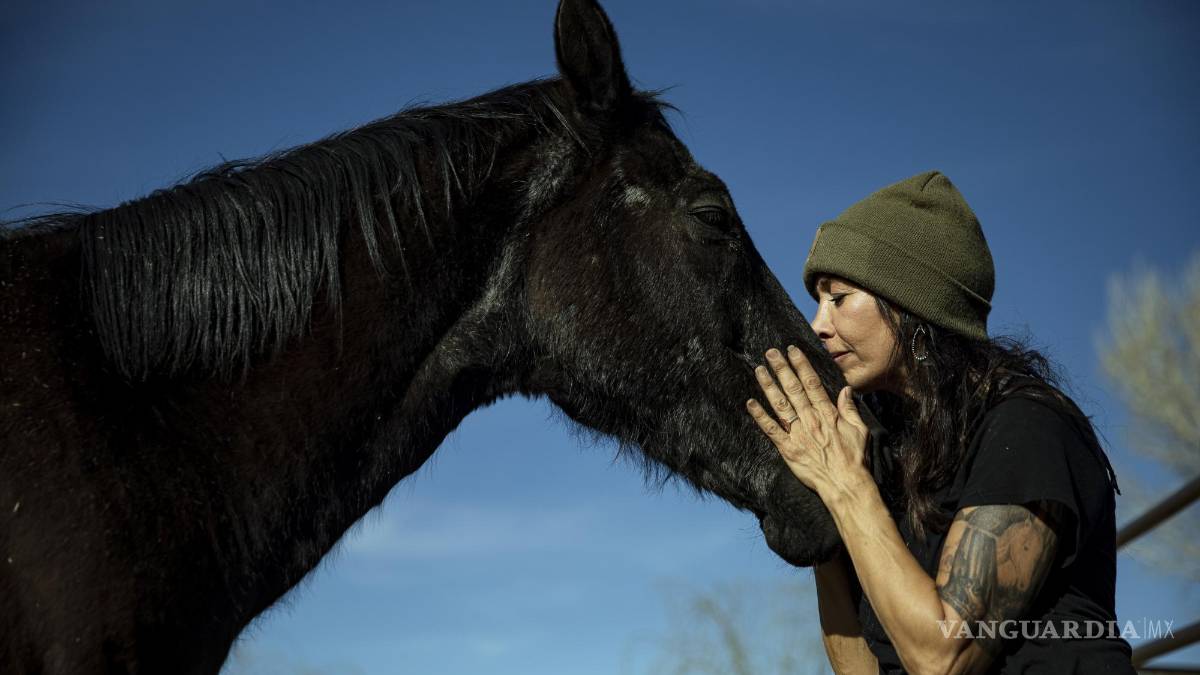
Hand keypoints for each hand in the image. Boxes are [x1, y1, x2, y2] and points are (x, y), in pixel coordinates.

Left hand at [745, 346, 870, 500]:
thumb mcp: (859, 430)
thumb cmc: (854, 458)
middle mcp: (810, 420)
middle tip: (770, 352)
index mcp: (827, 414)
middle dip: (781, 368)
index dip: (801, 365)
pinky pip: (771, 430)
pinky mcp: (788, 449)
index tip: (792, 350)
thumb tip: (846, 390)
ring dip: (769, 386)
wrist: (845, 484)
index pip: (812, 383)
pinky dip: (760, 416)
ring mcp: (797, 434)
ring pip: (780, 404)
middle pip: (793, 389)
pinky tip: (750, 403)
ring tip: (759, 369)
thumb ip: (850, 409)